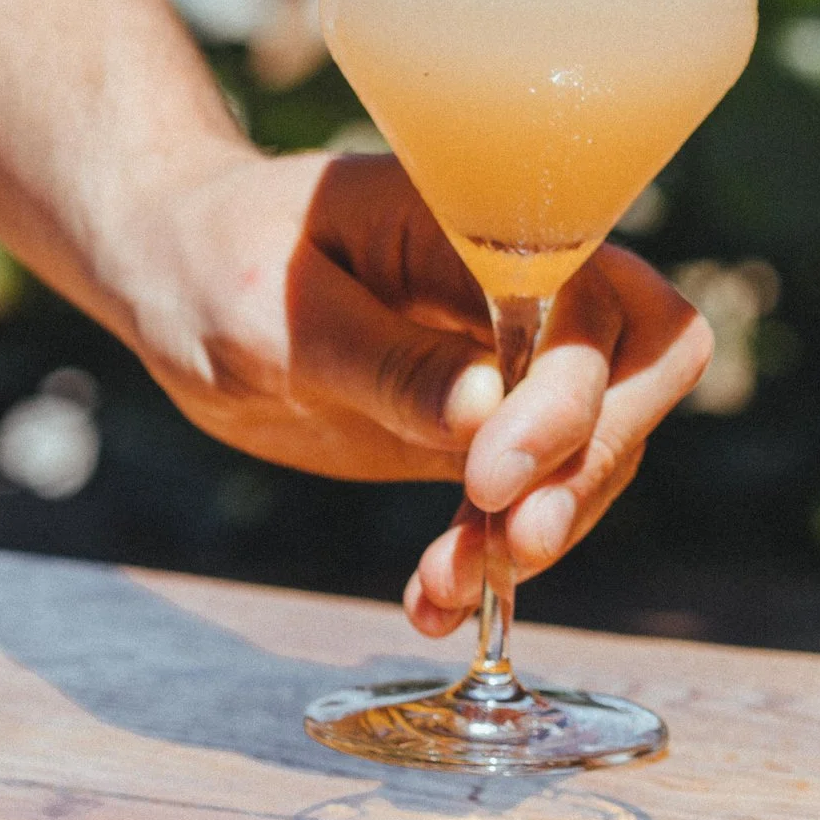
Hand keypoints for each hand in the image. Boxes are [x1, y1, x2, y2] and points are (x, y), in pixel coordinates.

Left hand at [118, 146, 712, 634]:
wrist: (180, 275)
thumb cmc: (219, 261)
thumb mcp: (278, 316)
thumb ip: (384, 360)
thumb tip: (488, 414)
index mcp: (490, 219)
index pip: (595, 297)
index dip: (577, 389)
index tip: (489, 474)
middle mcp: (529, 278)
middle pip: (640, 364)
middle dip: (590, 463)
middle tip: (510, 544)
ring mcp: (516, 351)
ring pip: (598, 440)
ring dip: (543, 524)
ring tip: (447, 585)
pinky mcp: (489, 422)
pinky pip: (535, 489)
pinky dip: (498, 552)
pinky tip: (434, 600)